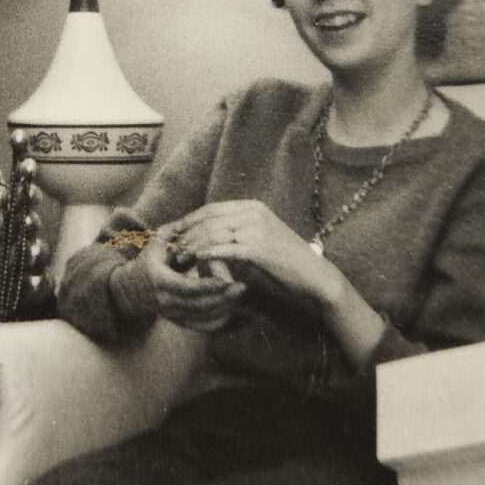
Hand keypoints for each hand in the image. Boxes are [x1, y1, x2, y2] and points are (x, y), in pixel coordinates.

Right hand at [126, 233, 245, 330]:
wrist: (132, 289)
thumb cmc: (148, 261)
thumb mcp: (155, 245)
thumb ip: (172, 234)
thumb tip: (189, 222)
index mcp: (160, 281)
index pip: (188, 287)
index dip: (209, 285)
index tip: (228, 278)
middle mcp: (166, 302)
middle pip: (199, 305)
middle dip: (223, 297)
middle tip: (242, 287)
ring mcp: (172, 314)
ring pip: (202, 318)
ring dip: (223, 308)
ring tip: (238, 294)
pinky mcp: (178, 321)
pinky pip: (200, 326)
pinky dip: (216, 320)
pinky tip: (230, 308)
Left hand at [169, 200, 344, 307]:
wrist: (314, 276)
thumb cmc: (285, 261)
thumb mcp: (260, 239)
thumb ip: (238, 234)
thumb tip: (210, 238)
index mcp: (253, 207)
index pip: (212, 209)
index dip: (190, 220)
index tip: (174, 233)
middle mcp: (254, 213)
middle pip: (209, 219)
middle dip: (187, 233)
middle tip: (170, 247)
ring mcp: (257, 228)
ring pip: (214, 233)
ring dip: (193, 245)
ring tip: (179, 257)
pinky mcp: (259, 248)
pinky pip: (225, 248)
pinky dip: (208, 253)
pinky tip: (196, 260)